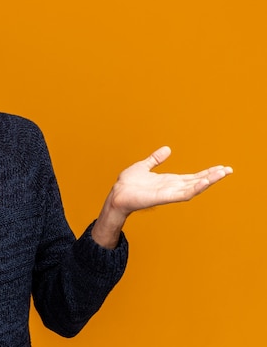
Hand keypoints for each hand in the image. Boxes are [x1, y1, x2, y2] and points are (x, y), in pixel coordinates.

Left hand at [109, 145, 232, 216]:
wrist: (116, 195)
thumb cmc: (127, 184)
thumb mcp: (143, 166)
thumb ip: (155, 159)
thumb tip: (167, 149)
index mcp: (169, 181)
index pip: (192, 176)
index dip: (207, 172)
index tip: (221, 167)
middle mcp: (172, 188)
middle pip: (197, 181)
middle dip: (213, 176)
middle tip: (229, 170)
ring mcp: (169, 193)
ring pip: (194, 187)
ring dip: (208, 181)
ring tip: (222, 173)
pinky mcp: (163, 197)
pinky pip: (182, 194)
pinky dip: (194, 188)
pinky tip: (204, 182)